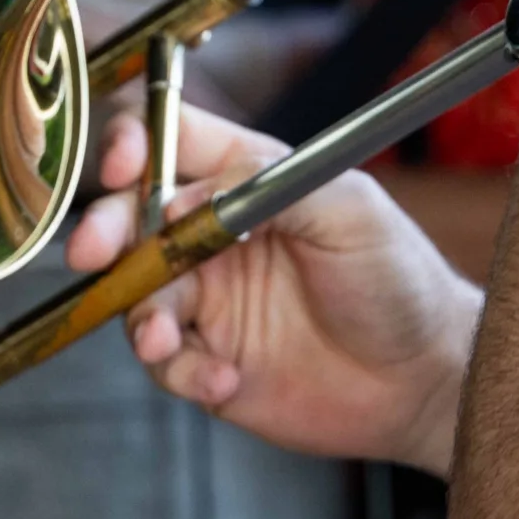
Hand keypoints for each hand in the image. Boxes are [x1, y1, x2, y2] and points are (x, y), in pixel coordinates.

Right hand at [65, 101, 479, 474]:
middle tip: (94, 251)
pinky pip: (164, 363)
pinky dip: (180, 372)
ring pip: (135, 294)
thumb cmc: (397, 276)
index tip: (120, 165)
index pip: (169, 139)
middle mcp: (213, 233)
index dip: (132, 142)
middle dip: (103, 228)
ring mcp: (209, 298)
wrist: (425, 378)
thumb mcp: (348, 209)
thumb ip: (266, 187)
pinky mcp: (210, 361)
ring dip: (139, 315)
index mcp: (244, 177)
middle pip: (130, 216)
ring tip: (166, 339)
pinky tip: (224, 380)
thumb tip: (186, 197)